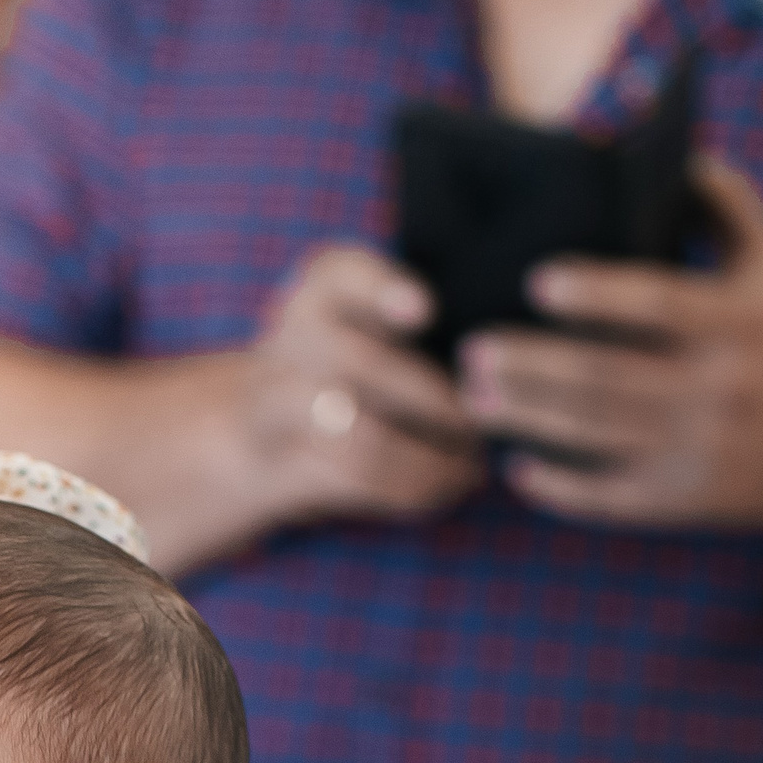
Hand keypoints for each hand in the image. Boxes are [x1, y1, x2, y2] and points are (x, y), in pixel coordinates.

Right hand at [237, 245, 484, 524]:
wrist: (254, 444)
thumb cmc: (352, 379)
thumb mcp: (373, 332)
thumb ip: (424, 328)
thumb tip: (508, 362)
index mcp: (320, 293)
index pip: (338, 275)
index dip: (379, 290)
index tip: (424, 312)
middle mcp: (287, 340)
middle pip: (346, 359)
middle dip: (423, 394)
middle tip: (479, 418)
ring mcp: (270, 405)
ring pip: (349, 428)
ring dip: (421, 455)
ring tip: (470, 466)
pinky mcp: (271, 467)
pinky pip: (345, 477)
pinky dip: (404, 487)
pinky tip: (443, 488)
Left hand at [462, 157, 762, 548]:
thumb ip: (724, 209)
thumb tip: (677, 157)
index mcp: (741, 323)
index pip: (661, 302)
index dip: (599, 292)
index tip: (538, 280)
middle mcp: (720, 388)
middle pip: (606, 375)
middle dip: (531, 364)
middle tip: (471, 347)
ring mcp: (698, 449)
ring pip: (593, 433)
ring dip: (525, 416)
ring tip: (473, 396)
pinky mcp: (680, 498)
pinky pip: (604, 497)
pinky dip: (555, 484)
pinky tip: (515, 463)